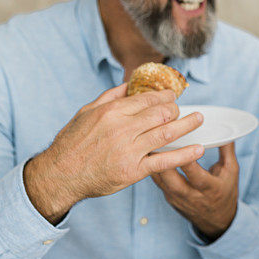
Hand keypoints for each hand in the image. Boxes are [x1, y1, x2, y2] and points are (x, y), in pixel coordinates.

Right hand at [24, 83, 204, 223]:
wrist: (59, 174)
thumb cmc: (72, 142)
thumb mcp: (86, 112)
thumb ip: (110, 96)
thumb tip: (130, 84)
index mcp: (112, 111)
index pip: (148, 99)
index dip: (164, 96)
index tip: (173, 96)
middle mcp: (123, 128)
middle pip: (161, 113)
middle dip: (176, 109)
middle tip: (182, 109)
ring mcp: (129, 150)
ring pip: (167, 133)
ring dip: (187, 125)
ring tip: (199, 119)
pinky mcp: (133, 171)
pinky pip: (164, 160)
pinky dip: (184, 154)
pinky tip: (199, 149)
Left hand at [151, 142, 238, 240]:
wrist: (217, 220)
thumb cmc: (225, 192)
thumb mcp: (231, 172)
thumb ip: (227, 150)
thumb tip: (226, 129)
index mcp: (211, 189)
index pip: (196, 175)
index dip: (188, 159)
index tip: (183, 142)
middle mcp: (192, 196)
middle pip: (172, 180)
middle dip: (164, 159)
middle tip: (158, 139)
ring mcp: (178, 199)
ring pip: (161, 180)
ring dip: (155, 162)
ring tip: (151, 143)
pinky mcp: (169, 198)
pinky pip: (158, 182)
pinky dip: (153, 167)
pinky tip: (150, 153)